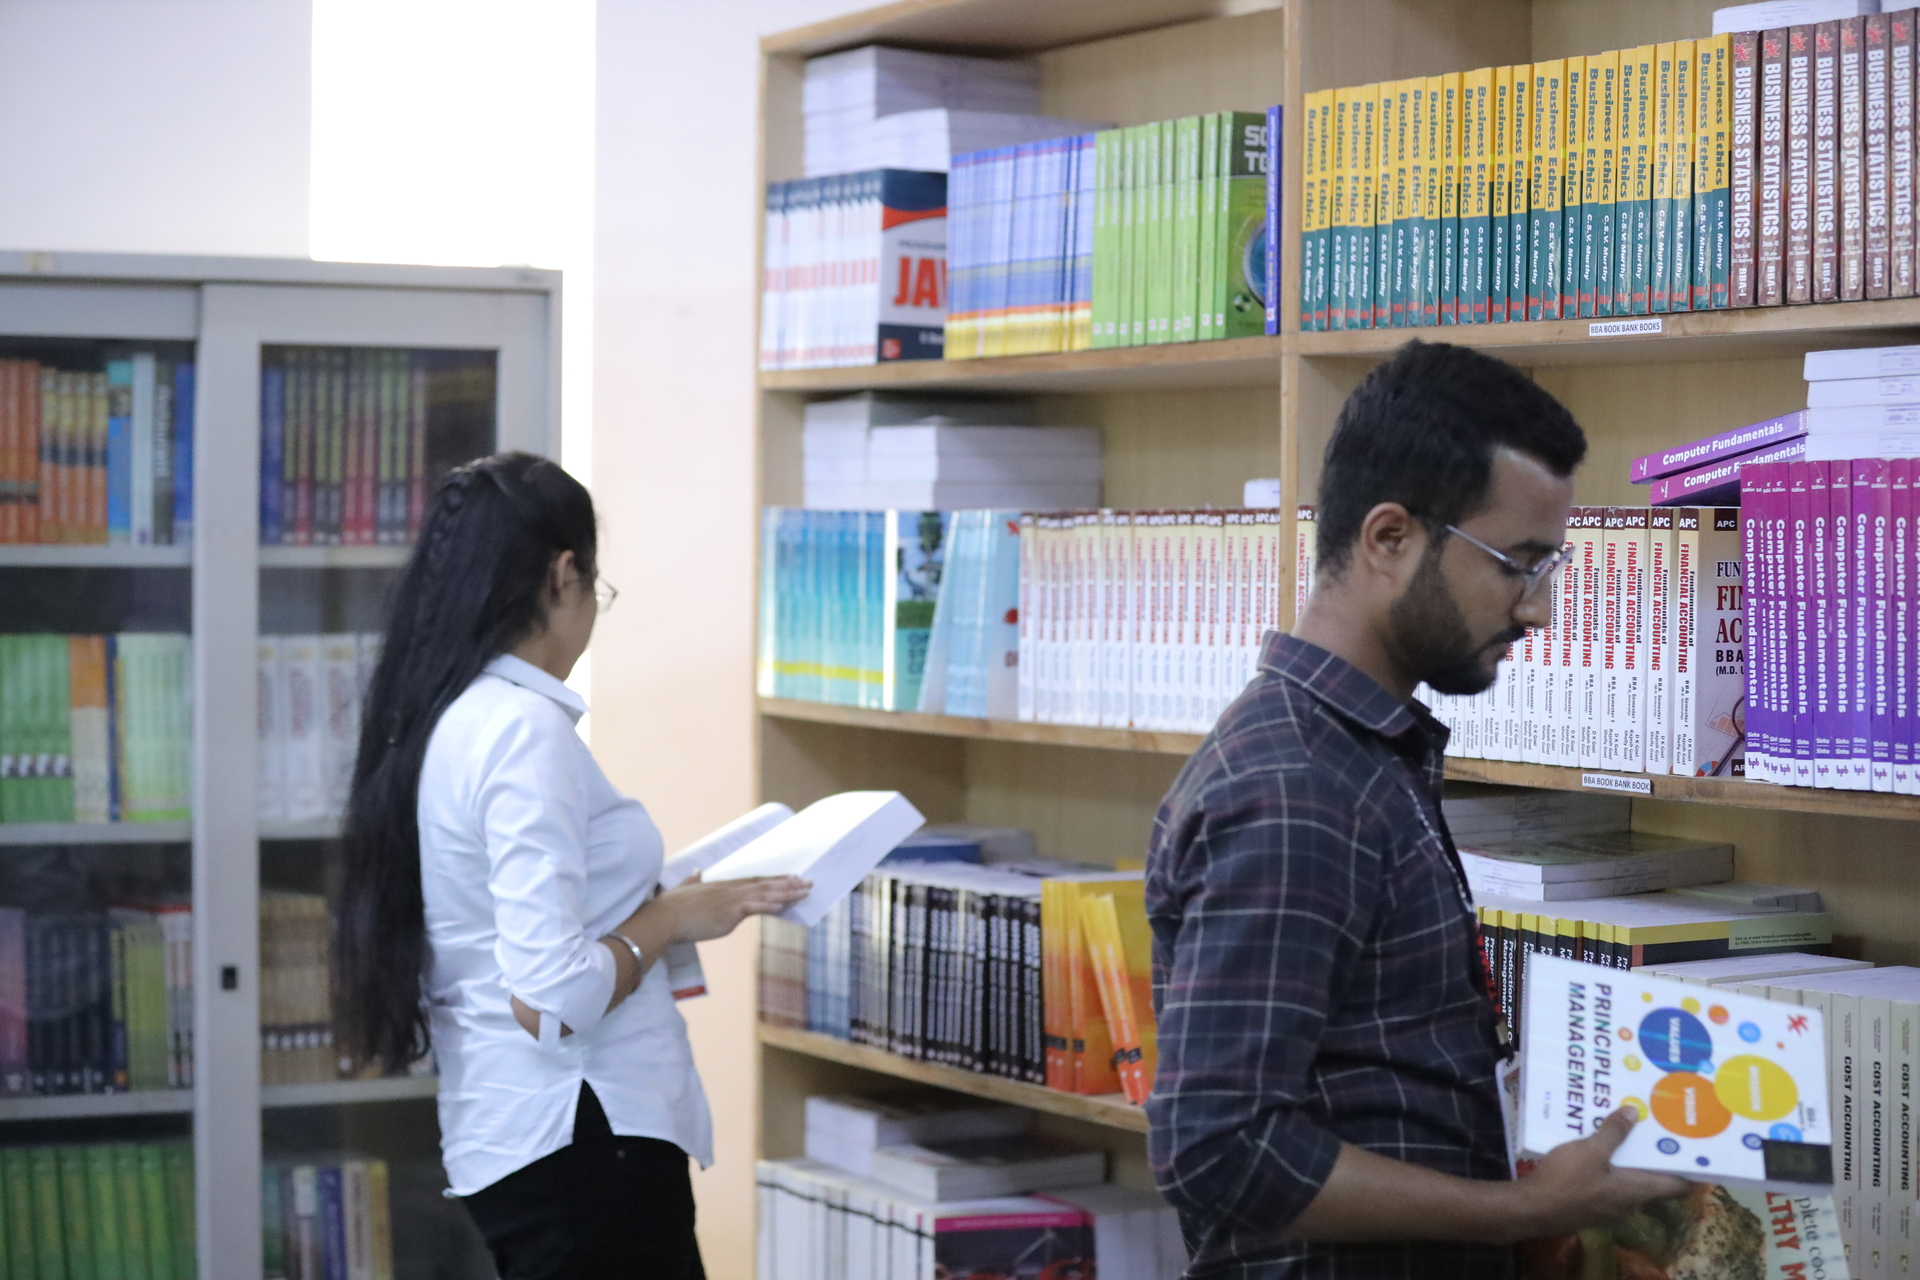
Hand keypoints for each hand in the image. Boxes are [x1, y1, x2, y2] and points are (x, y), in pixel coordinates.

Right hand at [656, 872, 810, 943]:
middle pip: (766, 884)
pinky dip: (768, 906)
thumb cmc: (672, 907)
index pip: (755, 881)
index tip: (791, 877)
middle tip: (809, 883)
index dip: (775, 879)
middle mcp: (731, 890)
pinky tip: (782, 907)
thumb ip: (693, 880)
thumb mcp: (686, 889)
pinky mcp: (729, 913)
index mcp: (724, 886)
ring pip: (765, 894)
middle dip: (789, 884)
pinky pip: (753, 908)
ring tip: (805, 892)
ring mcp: (731, 901)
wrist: (664, 917)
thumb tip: (697, 871)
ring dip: (787, 893)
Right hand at [1509, 1108, 1691, 1239]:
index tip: (1692, 1148)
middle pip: (1652, 1181)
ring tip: (1619, 1135)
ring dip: (1626, 1162)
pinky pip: (1608, 1186)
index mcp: (1637, 1190)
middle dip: (1651, 1157)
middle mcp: (1629, 1203)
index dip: (1689, 1169)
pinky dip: (1608, 1170)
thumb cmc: (1567, 1180)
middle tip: (1650, 1130)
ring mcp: (1609, 1209)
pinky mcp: (1591, 1208)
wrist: (1532, 1209)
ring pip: (1627, 1183)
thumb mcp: (1591, 1150)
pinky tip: (1593, 1153)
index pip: (1677, 1186)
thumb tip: (1634, 1112)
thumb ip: (1613, 1132)